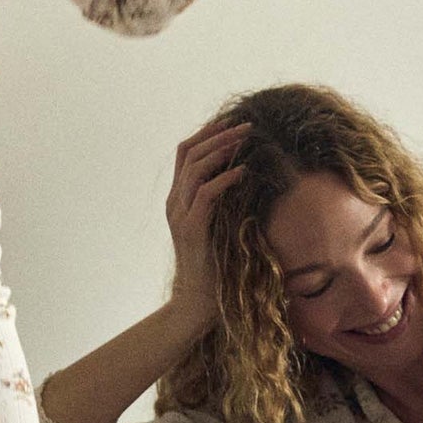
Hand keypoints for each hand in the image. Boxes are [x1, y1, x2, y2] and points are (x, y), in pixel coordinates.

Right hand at [164, 118, 247, 332]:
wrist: (199, 300)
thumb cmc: (215, 265)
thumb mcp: (218, 225)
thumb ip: (223, 203)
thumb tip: (247, 178)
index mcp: (177, 199)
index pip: (185, 154)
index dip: (207, 133)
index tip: (231, 122)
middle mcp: (174, 203)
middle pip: (190, 154)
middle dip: (219, 135)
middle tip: (246, 125)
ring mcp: (180, 216)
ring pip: (195, 169)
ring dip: (222, 150)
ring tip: (246, 139)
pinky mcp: (191, 230)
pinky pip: (205, 195)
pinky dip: (225, 179)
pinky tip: (243, 171)